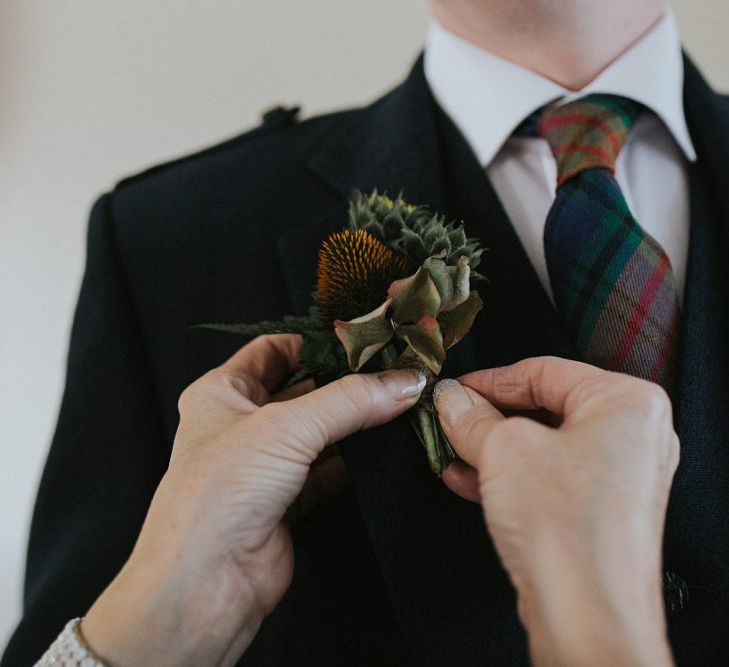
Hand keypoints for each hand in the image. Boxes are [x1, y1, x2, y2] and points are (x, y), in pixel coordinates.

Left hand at [82, 334, 424, 666]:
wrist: (206, 583)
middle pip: (302, 390)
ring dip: (355, 423)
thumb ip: (350, 402)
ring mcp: (264, 465)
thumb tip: (405, 382)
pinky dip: (355, 461)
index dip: (315, 342)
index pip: (272, 349)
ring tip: (399, 405)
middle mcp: (240, 424)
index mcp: (221, 391)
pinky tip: (385, 450)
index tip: (362, 341)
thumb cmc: (220, 492)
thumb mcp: (286, 428)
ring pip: (318, 432)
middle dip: (344, 383)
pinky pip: (328, 471)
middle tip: (393, 372)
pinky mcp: (286, 501)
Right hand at [434, 357, 677, 666]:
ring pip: (539, 446)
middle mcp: (630, 437)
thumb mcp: (503, 449)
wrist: (586, 615)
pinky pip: (544, 478)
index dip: (490, 379)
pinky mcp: (596, 511)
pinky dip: (505, 476)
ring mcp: (616, 477)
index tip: (455, 389)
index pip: (544, 370)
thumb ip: (471, 415)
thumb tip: (452, 398)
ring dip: (489, 448)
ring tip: (450, 449)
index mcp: (626, 403)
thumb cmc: (567, 529)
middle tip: (449, 418)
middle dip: (487, 418)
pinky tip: (465, 479)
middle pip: (542, 409)